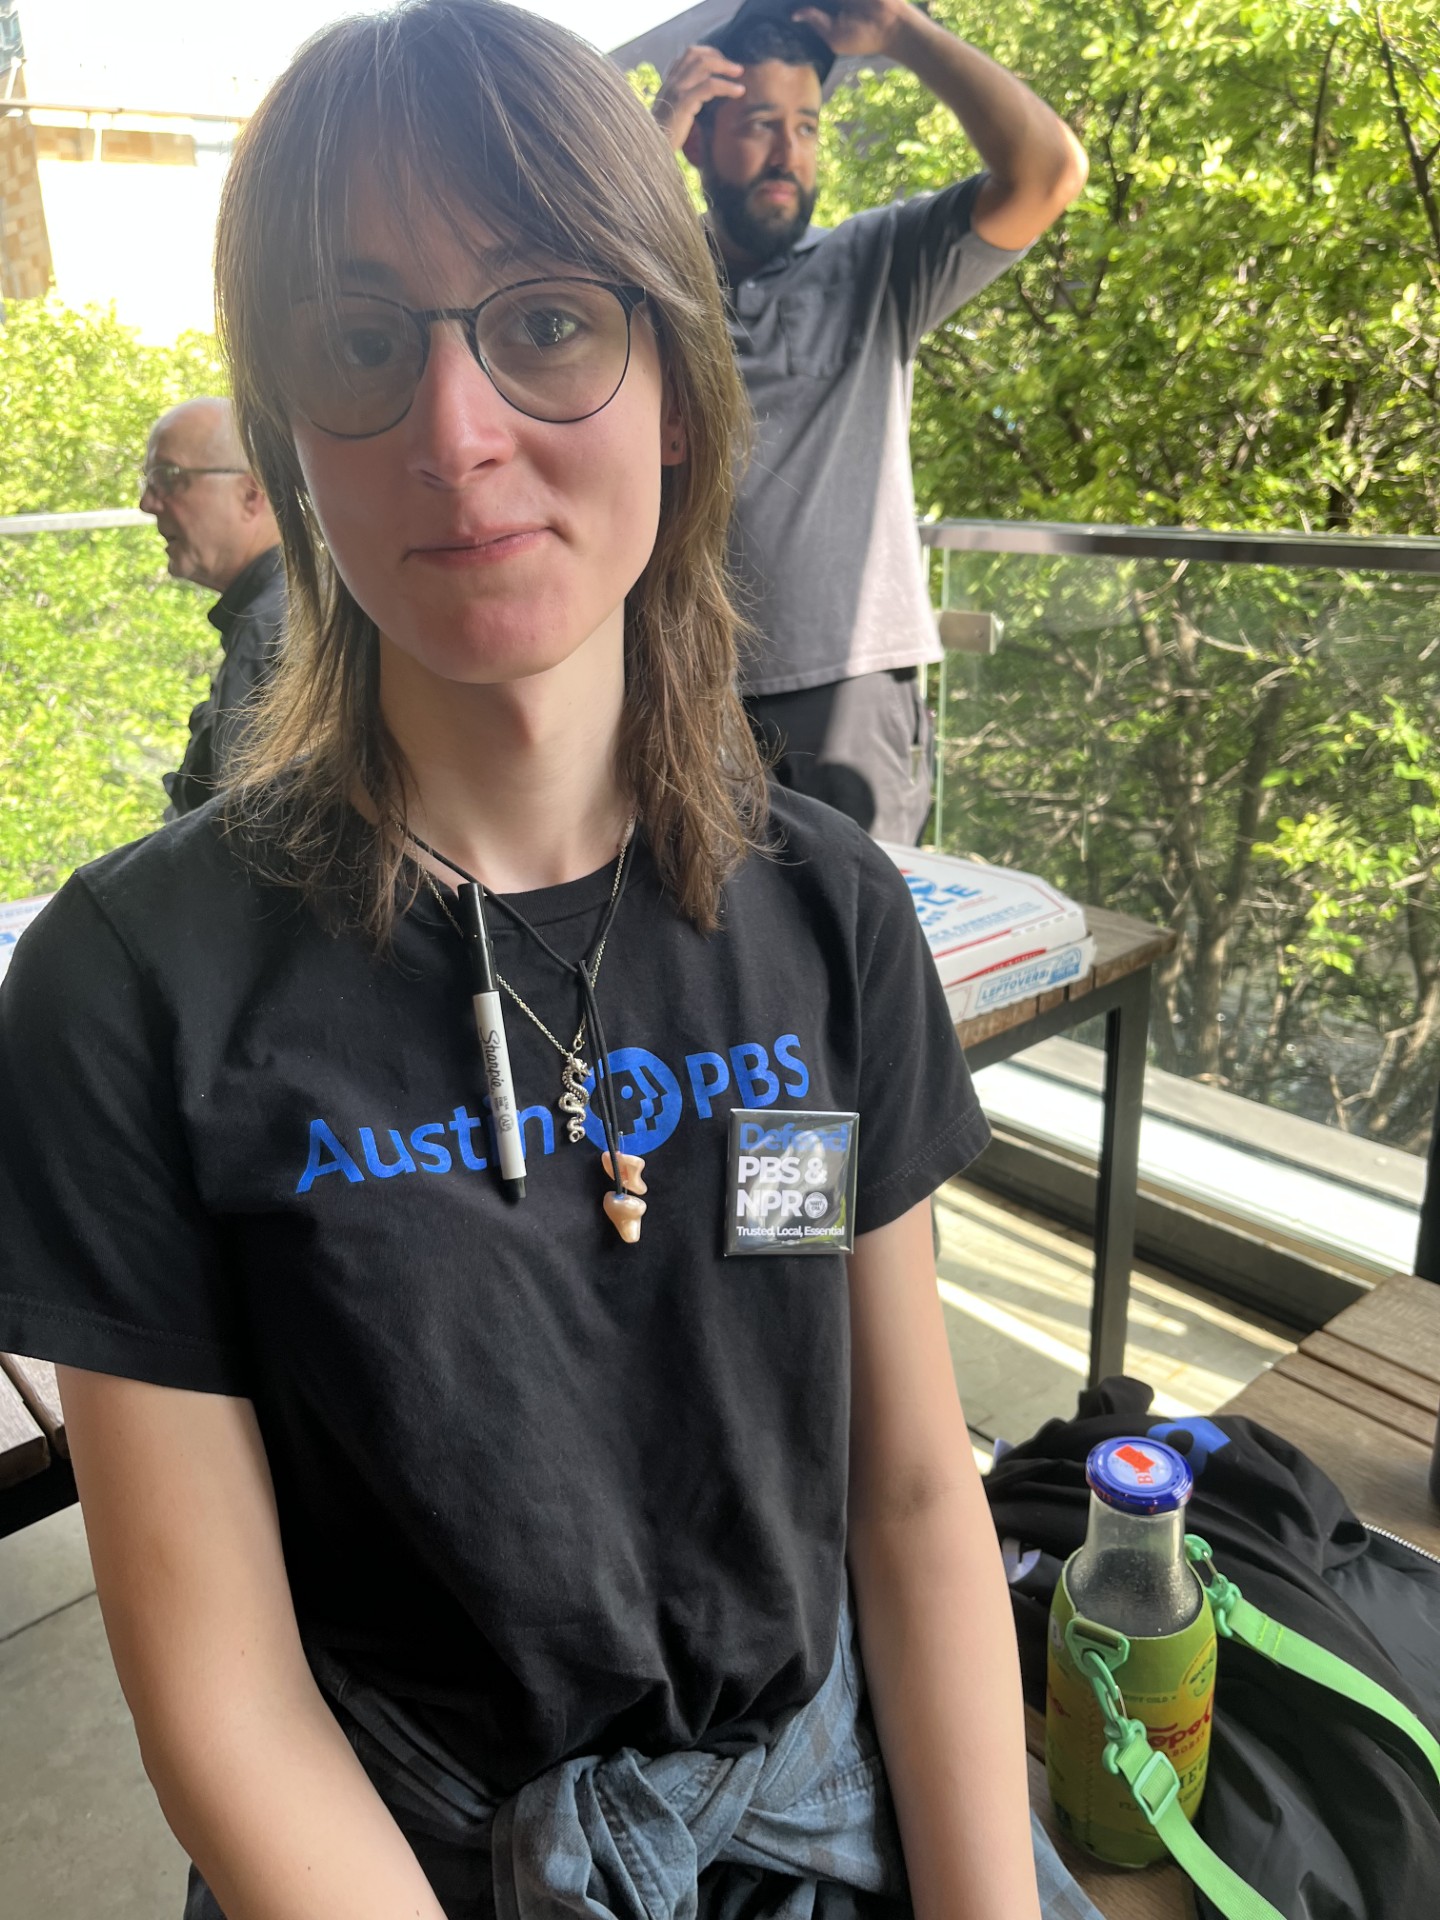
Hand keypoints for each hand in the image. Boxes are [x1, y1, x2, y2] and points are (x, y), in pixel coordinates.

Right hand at [652, 45, 745, 150]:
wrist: (652, 148)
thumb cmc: (664, 135)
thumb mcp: (674, 111)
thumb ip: (686, 98)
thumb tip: (704, 95)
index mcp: (670, 81)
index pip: (688, 54)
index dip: (708, 54)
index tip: (723, 63)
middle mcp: (672, 81)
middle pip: (697, 55)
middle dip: (719, 58)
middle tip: (736, 68)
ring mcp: (677, 89)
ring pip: (704, 65)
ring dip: (725, 67)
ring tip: (740, 74)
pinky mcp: (684, 102)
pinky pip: (709, 86)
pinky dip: (727, 86)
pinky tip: (739, 91)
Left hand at [790, 0, 916, 59]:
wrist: (891, 25)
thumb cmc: (862, 37)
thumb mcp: (834, 35)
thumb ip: (816, 21)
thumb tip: (794, 15)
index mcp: (826, 11)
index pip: (808, 3)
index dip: (798, 3)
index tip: (780, 4)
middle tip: (779, 0)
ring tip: (817, 1)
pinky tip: (837, 2)